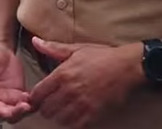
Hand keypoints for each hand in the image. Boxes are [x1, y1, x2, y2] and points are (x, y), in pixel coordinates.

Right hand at [0, 40, 31, 121]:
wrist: (1, 47)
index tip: (6, 111)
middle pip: (3, 113)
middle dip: (14, 113)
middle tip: (23, 107)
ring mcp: (7, 95)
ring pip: (15, 111)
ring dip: (22, 111)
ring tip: (29, 103)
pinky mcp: (18, 92)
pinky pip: (25, 103)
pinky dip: (30, 104)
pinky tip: (31, 97)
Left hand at [28, 38, 143, 128]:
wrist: (127, 67)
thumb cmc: (101, 56)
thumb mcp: (75, 49)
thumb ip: (53, 48)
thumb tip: (35, 41)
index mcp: (62, 74)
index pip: (38, 93)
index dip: (34, 98)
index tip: (36, 98)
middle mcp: (69, 90)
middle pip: (47, 109)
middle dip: (45, 108)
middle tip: (49, 105)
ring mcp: (82, 103)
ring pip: (60, 119)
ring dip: (58, 116)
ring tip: (61, 111)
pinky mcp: (95, 113)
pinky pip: (77, 125)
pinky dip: (73, 123)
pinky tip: (74, 116)